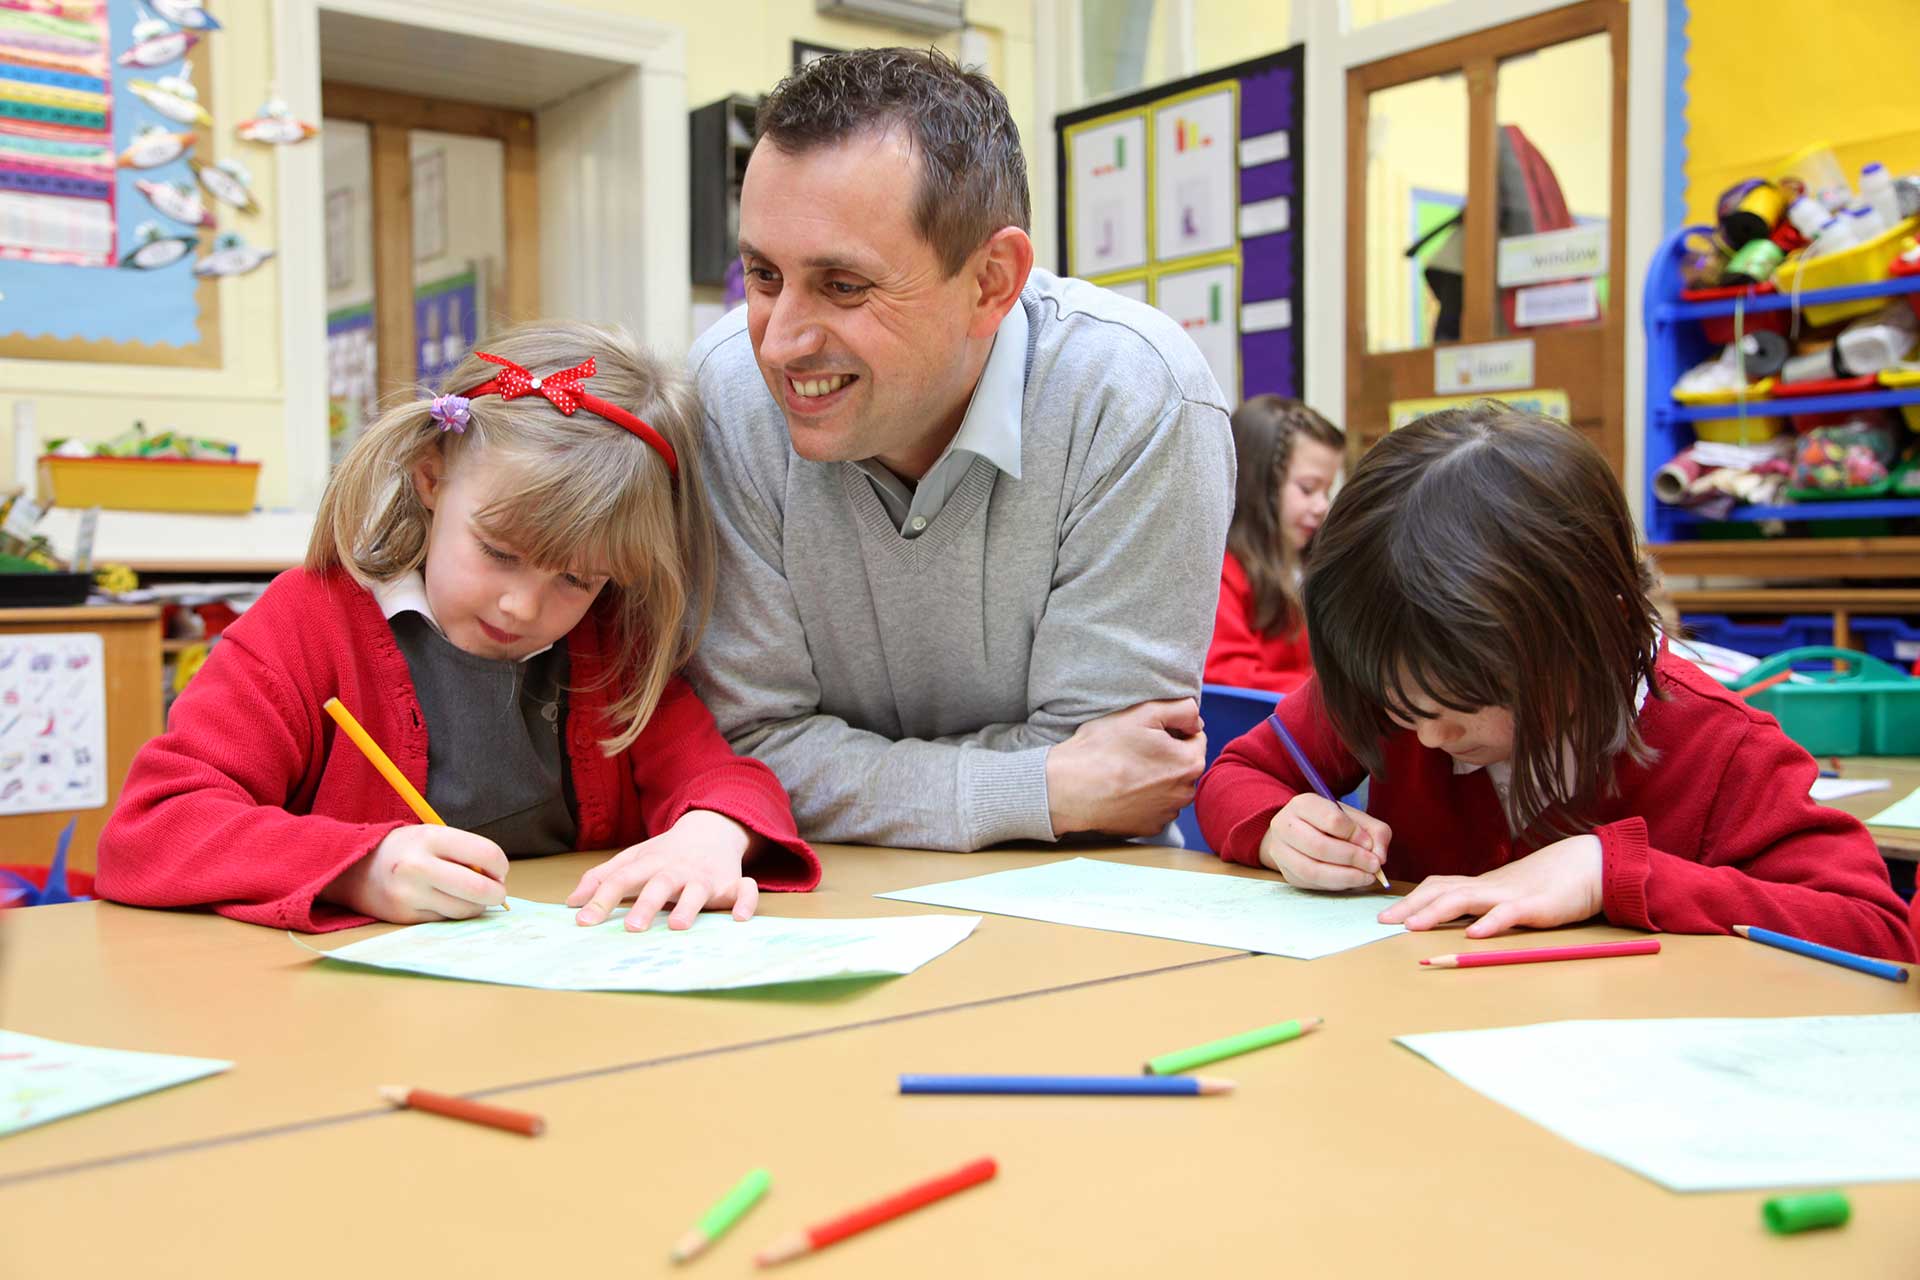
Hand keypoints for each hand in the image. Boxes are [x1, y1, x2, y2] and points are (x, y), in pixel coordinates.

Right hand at [322, 824, 507, 922]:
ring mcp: (409, 894)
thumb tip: (498, 878)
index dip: (501, 866)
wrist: (355, 868)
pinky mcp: (404, 917)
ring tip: (470, 896)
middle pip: (478, 889)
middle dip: (497, 893)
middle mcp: (418, 866)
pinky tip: (446, 902)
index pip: (485, 854)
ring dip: (476, 906)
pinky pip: (445, 920)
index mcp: (429, 837)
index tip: (499, 871)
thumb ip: (464, 851)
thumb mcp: (432, 836)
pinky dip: (454, 914)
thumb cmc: (406, 850)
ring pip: (464, 910)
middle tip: (497, 892)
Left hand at [566, 810, 759, 931]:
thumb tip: (571, 903)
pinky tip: (741, 919)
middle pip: (660, 884)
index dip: (602, 899)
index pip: (622, 879)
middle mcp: (677, 870)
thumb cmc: (666, 853)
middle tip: (632, 928)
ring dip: (689, 907)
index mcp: (650, 864)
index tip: (583, 921)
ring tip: (677, 926)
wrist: (712, 828)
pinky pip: (744, 891)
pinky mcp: (732, 884)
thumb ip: (602, 878)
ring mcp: (706, 877)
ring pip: (698, 890)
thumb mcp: (633, 859)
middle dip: (646, 904)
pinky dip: (746, 902)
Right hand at [1046, 698, 1205, 836]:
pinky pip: (1155, 807)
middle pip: (1183, 763)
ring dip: (1156, 777)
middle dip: (1166, 754)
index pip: (1196, 737)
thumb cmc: (1103, 749)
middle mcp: (1185, 792)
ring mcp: (1167, 814)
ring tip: (1126, 769)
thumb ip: (1182, 709)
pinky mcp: (1149, 828)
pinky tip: (1123, 789)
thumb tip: (1196, 721)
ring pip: (1170, 786)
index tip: (1147, 731)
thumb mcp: (1144, 713)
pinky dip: (1144, 798)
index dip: (1172, 729)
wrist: (1070, 789)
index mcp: (1190, 763)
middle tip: (1134, 748)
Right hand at [1257, 793, 1392, 889]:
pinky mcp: (1286, 872)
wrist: (1301, 833)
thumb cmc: (1330, 824)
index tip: (1369, 844)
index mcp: (1303, 804)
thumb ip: (1374, 832)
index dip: (1355, 834)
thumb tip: (1380, 856)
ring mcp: (1280, 850)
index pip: (1331, 819)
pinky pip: (1312, 883)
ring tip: (1366, 877)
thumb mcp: (1355, 818)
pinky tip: (1351, 881)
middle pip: (1319, 846)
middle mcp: (1285, 825)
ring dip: (1345, 876)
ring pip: (1312, 869)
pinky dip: (1336, 885)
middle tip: (1373, 865)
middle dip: (1352, 858)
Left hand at [1378, 834, 1603, 936]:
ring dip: (1437, 912)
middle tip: (1384, 921)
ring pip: (1467, 899)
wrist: (1589, 865)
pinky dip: (1491, 923)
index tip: (1385, 913)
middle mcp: (1489, 886)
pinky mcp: (1536, 906)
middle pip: (1442, 891)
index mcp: (1482, 885)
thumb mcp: (1509, 894)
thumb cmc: (1548, 882)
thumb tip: (1457, 920)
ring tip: (1414, 926)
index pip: (1438, 886)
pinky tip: (1474, 934)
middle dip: (1411, 906)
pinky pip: (1510, 914)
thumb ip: (1484, 903)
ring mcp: (1511, 894)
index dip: (1411, 898)